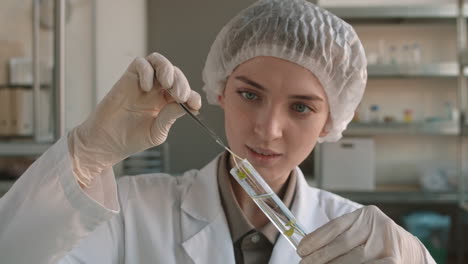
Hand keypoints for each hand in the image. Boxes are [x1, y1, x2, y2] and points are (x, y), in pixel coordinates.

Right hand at [68, 53, 200, 185]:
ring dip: (168, 69)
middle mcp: (158, 91)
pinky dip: (147, 71)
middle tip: (180, 95)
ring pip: (160, 62)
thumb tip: (185, 105)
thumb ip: (169, 117)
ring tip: (168, 84)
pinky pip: (140, 64)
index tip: (194, 104)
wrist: (106, 142)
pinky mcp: (128, 78)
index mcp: (168, 103)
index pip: (186, 93)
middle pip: (175, 75)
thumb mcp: (156, 132)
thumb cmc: (131, 139)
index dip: (192, 96)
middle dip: (181, 83)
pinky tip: (145, 88)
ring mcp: (143, 83)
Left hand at [297, 205, 433, 263]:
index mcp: (365, 215)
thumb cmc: (375, 242)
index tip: (300, 250)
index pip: (335, 226)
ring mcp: (388, 243)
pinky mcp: (394, 261)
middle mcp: (378, 225)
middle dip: (320, 257)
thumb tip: (307, 250)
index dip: (315, 239)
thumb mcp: (358, 232)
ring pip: (354, 259)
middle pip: (342, 243)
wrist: (409, 249)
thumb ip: (337, 238)